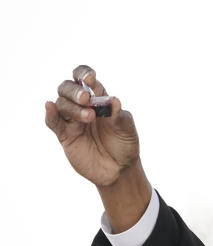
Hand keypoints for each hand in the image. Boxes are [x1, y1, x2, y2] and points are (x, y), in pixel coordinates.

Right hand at [45, 65, 149, 230]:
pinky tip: (50, 107)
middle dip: (75, 91)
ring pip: (61, 104)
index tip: (90, 78)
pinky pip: (53, 122)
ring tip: (89, 117)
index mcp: (98, 99)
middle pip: (68, 88)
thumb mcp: (127, 130)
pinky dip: (50, 114)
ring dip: (73, 108)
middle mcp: (82, 106)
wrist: (120, 169)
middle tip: (86, 99)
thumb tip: (113, 100)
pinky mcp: (65, 135)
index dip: (84, 74)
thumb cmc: (124, 144)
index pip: (85, 79)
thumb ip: (119, 115)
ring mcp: (72, 120)